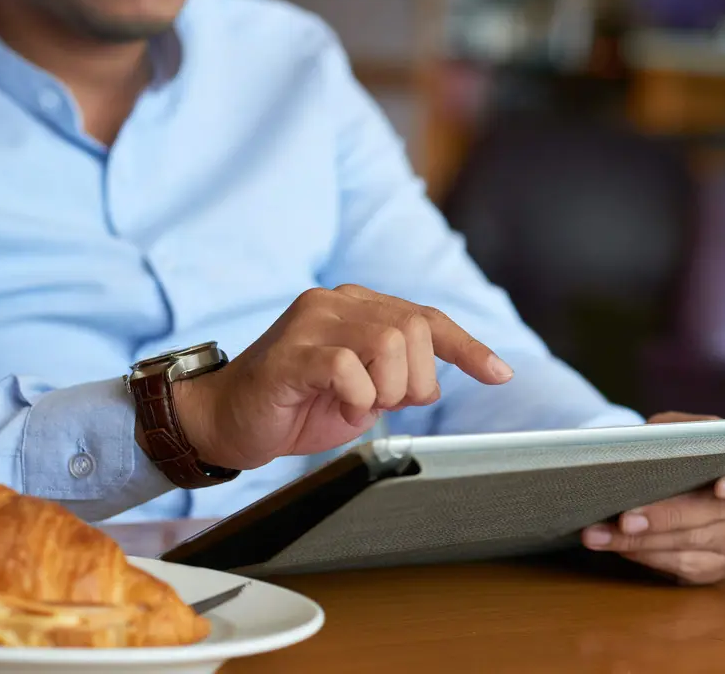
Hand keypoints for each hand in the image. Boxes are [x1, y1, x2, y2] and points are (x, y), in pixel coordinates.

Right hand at [173, 284, 512, 470]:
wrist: (225, 420)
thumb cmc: (295, 405)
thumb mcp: (361, 392)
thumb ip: (395, 376)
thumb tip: (433, 381)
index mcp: (357, 307)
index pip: (426, 319)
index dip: (468, 347)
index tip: (500, 374)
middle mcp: (336, 303)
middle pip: (415, 330)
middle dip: (417, 381)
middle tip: (385, 404)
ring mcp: (311, 322)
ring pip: (389, 343)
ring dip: (386, 389)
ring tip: (356, 405)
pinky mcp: (291, 353)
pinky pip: (348, 368)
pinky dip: (356, 398)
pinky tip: (338, 408)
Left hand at [581, 412, 724, 584]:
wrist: (678, 475)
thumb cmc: (683, 446)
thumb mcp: (681, 426)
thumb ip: (674, 429)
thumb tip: (647, 442)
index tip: (721, 488)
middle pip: (714, 515)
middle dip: (665, 517)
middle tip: (625, 517)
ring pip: (690, 545)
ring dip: (640, 541)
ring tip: (600, 534)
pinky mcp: (718, 566)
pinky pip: (681, 566)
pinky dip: (644, 555)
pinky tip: (616, 545)